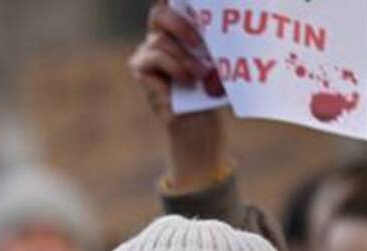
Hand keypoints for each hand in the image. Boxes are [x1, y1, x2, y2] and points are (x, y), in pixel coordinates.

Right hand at [129, 1, 229, 191]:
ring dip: (184, 57)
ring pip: (160, 40)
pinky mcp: (139, 67)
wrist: (198, 122)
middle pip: (159, 12)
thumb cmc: (212, 88)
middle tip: (200, 43)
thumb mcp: (218, 60)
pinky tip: (187, 80)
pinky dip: (174, 66)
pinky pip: (155, 57)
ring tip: (202, 73)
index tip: (194, 4)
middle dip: (181, 24)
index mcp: (180, 26)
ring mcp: (147, 50)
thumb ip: (214, 40)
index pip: (173, 3)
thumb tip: (227, 25)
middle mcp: (160, 34)